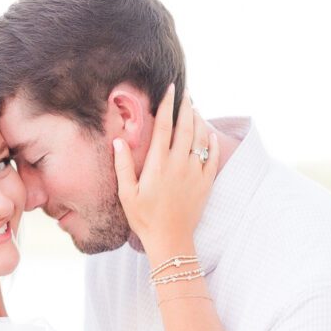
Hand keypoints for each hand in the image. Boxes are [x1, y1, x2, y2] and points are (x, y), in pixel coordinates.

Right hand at [114, 84, 218, 265]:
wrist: (170, 240)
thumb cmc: (144, 218)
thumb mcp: (127, 193)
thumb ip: (123, 165)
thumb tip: (119, 140)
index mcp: (158, 164)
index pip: (163, 127)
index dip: (167, 105)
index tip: (170, 89)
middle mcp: (178, 165)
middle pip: (186, 127)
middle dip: (186, 106)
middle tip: (186, 92)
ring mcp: (194, 173)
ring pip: (200, 139)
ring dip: (198, 121)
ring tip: (194, 109)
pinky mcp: (205, 183)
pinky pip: (212, 157)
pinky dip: (211, 143)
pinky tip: (209, 134)